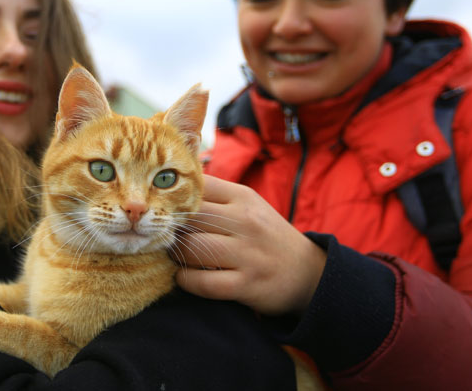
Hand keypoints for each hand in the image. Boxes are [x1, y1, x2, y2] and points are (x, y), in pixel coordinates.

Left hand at [173, 174, 326, 315]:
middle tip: (162, 235)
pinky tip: (184, 277)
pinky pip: (202, 282)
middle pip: (189, 217)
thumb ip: (216, 196)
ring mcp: (247, 253)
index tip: (163, 208)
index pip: (198, 186)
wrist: (308, 273)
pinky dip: (186, 281)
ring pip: (191, 248)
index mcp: (243, 197)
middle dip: (170, 227)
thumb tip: (171, 186)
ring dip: (176, 255)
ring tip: (174, 256)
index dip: (174, 196)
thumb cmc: (266, 235)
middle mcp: (245, 221)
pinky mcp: (246, 284)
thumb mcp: (249, 205)